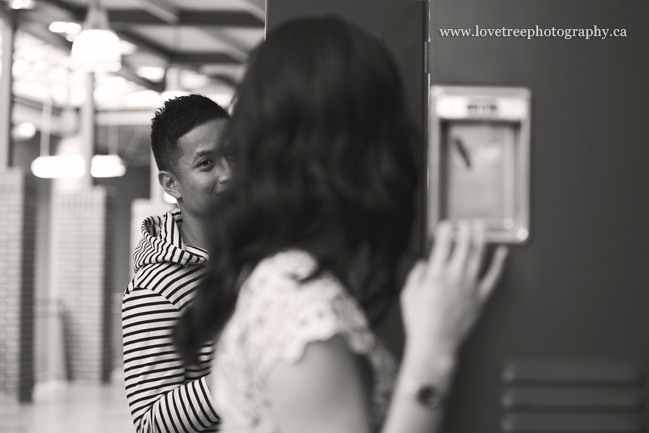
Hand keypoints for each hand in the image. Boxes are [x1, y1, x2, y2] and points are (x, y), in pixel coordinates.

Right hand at [400, 220, 507, 362]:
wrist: (435, 344)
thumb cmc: (421, 323)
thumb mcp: (408, 295)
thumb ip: (415, 276)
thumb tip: (423, 264)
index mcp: (435, 275)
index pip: (442, 244)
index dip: (444, 230)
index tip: (445, 224)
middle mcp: (454, 277)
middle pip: (464, 245)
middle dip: (465, 229)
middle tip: (465, 222)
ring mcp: (470, 287)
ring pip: (479, 255)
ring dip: (480, 238)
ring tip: (480, 228)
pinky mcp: (480, 298)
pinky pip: (493, 277)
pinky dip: (499, 263)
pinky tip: (502, 253)